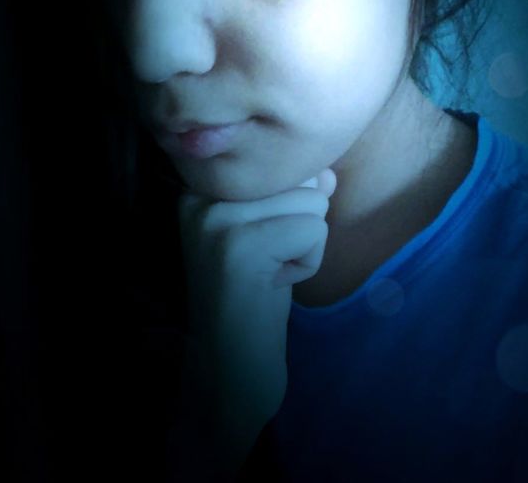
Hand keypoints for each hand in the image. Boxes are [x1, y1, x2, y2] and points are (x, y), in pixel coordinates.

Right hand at [172, 168, 336, 476]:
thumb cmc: (256, 294)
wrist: (230, 367)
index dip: (293, 203)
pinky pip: (313, 231)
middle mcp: (201, 194)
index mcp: (203, 184)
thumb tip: (326, 172)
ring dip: (305, 245)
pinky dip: (307, 264)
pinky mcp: (239, 246)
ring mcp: (216, 218)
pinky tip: (273, 286)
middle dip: (300, 225)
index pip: (281, 161)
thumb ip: (297, 193)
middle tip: (265, 262)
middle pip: (299, 178)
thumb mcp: (275, 230)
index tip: (263, 243)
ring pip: (311, 202)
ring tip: (268, 273)